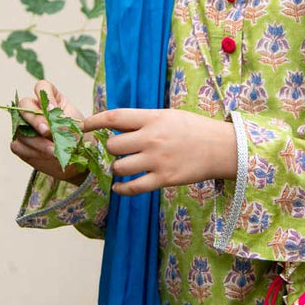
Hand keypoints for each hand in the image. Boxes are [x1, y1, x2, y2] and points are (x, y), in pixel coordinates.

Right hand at [10, 79, 92, 182]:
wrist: (74, 158)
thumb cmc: (76, 136)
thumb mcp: (77, 125)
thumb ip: (65, 119)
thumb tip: (53, 119)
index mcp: (50, 99)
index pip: (42, 87)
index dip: (45, 96)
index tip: (53, 108)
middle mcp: (33, 109)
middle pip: (24, 105)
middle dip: (36, 119)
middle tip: (47, 131)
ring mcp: (23, 126)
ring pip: (21, 129)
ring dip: (38, 141)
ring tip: (54, 150)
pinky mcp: (19, 143)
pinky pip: (17, 145)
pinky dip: (32, 151)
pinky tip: (45, 156)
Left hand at [82, 108, 236, 195]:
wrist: (222, 148)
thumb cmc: (194, 129)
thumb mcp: (168, 115)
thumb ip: (143, 120)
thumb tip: (115, 125)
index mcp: (152, 118)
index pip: (114, 117)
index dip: (93, 122)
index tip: (83, 127)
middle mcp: (152, 138)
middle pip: (113, 145)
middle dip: (111, 149)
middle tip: (118, 151)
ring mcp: (157, 160)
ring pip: (119, 167)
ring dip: (117, 168)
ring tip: (124, 167)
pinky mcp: (164, 179)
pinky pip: (133, 188)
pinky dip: (121, 189)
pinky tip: (119, 187)